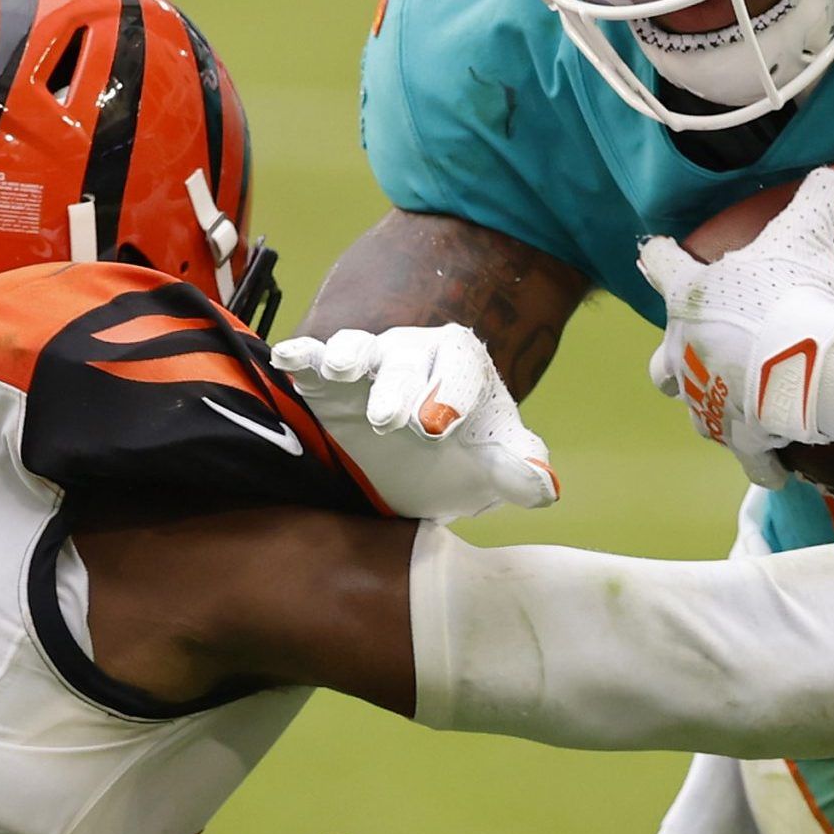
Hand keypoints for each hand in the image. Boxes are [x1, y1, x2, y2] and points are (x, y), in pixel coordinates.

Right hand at [271, 326, 558, 522]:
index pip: (461, 367)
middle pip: (407, 360)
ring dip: (349, 355)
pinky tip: (288, 358)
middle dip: (399, 386)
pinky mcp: (328, 381)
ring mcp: (369, 364)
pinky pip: (315, 360)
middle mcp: (415, 354)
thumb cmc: (465, 453)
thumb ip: (520, 470)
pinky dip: (302, 355)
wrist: (422, 464)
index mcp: (461, 365)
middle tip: (391, 421)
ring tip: (341, 370)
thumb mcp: (495, 465)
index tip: (440, 426)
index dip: (451, 391)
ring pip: (360, 348)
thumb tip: (544, 485)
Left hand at [637, 166, 833, 450]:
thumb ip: (817, 198)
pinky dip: (761, 462)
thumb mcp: (804, 234)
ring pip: (696, 410)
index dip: (659, 256)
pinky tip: (775, 467)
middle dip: (675, 361)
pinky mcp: (736, 435)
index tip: (654, 252)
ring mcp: (706, 400)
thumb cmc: (794, 293)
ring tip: (741, 406)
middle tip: (702, 355)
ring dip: (713, 407)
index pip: (659, 264)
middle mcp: (683, 352)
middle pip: (661, 363)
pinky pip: (748, 456)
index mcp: (689, 299)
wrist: (806, 364)